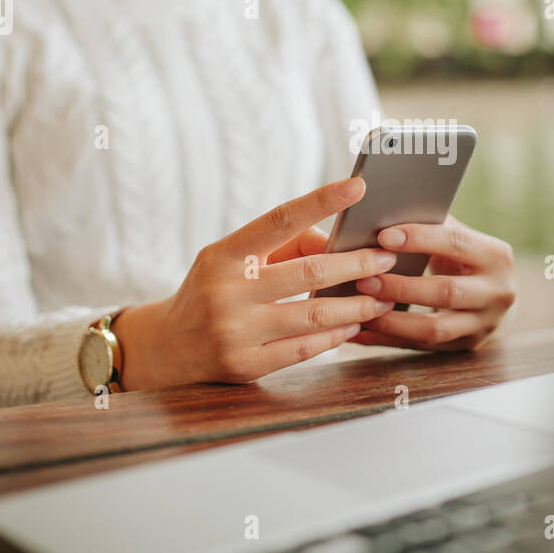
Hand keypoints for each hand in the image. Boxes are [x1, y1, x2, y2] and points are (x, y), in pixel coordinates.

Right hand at [117, 178, 397, 388]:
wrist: (165, 348)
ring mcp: (235, 332)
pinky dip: (336, 336)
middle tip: (388, 257)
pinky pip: (304, 348)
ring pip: (313, 316)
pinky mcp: (245, 366)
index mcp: (223, 255)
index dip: (320, 201)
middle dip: (356, 264)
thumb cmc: (214, 290)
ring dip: (356, 305)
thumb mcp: (232, 259)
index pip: (278, 220)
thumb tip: (336, 243)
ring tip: (384, 296)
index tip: (358, 186)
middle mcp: (226, 292)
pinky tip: (355, 325)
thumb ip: (282, 246)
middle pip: (308, 272)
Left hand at [349, 215, 516, 350]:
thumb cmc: (464, 256)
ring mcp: (484, 324)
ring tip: (359, 309)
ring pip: (434, 329)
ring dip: (392, 321)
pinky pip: (421, 347)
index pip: (456, 243)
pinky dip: (388, 340)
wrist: (496, 295)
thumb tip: (380, 216)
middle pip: (446, 292)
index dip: (420, 239)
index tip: (383, 237)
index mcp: (496, 256)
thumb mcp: (459, 237)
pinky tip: (361, 332)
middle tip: (363, 279)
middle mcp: (497, 293)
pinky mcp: (467, 346)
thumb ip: (431, 227)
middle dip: (402, 287)